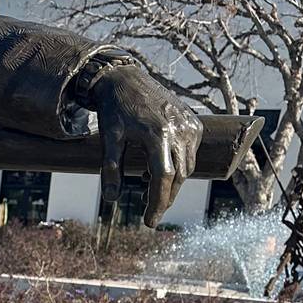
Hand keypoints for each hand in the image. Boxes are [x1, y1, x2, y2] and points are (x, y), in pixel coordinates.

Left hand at [89, 64, 202, 226]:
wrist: (125, 80)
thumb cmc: (114, 110)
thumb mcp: (108, 140)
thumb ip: (111, 170)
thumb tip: (111, 200)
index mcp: (157, 134)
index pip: (163, 178)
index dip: (157, 203)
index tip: (149, 222)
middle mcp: (179, 129)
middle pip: (178, 176)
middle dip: (165, 197)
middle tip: (149, 212)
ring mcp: (189, 125)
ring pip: (187, 167)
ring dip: (171, 183)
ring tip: (148, 189)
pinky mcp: (194, 122)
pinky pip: (190, 153)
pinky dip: (178, 166)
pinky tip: (158, 169)